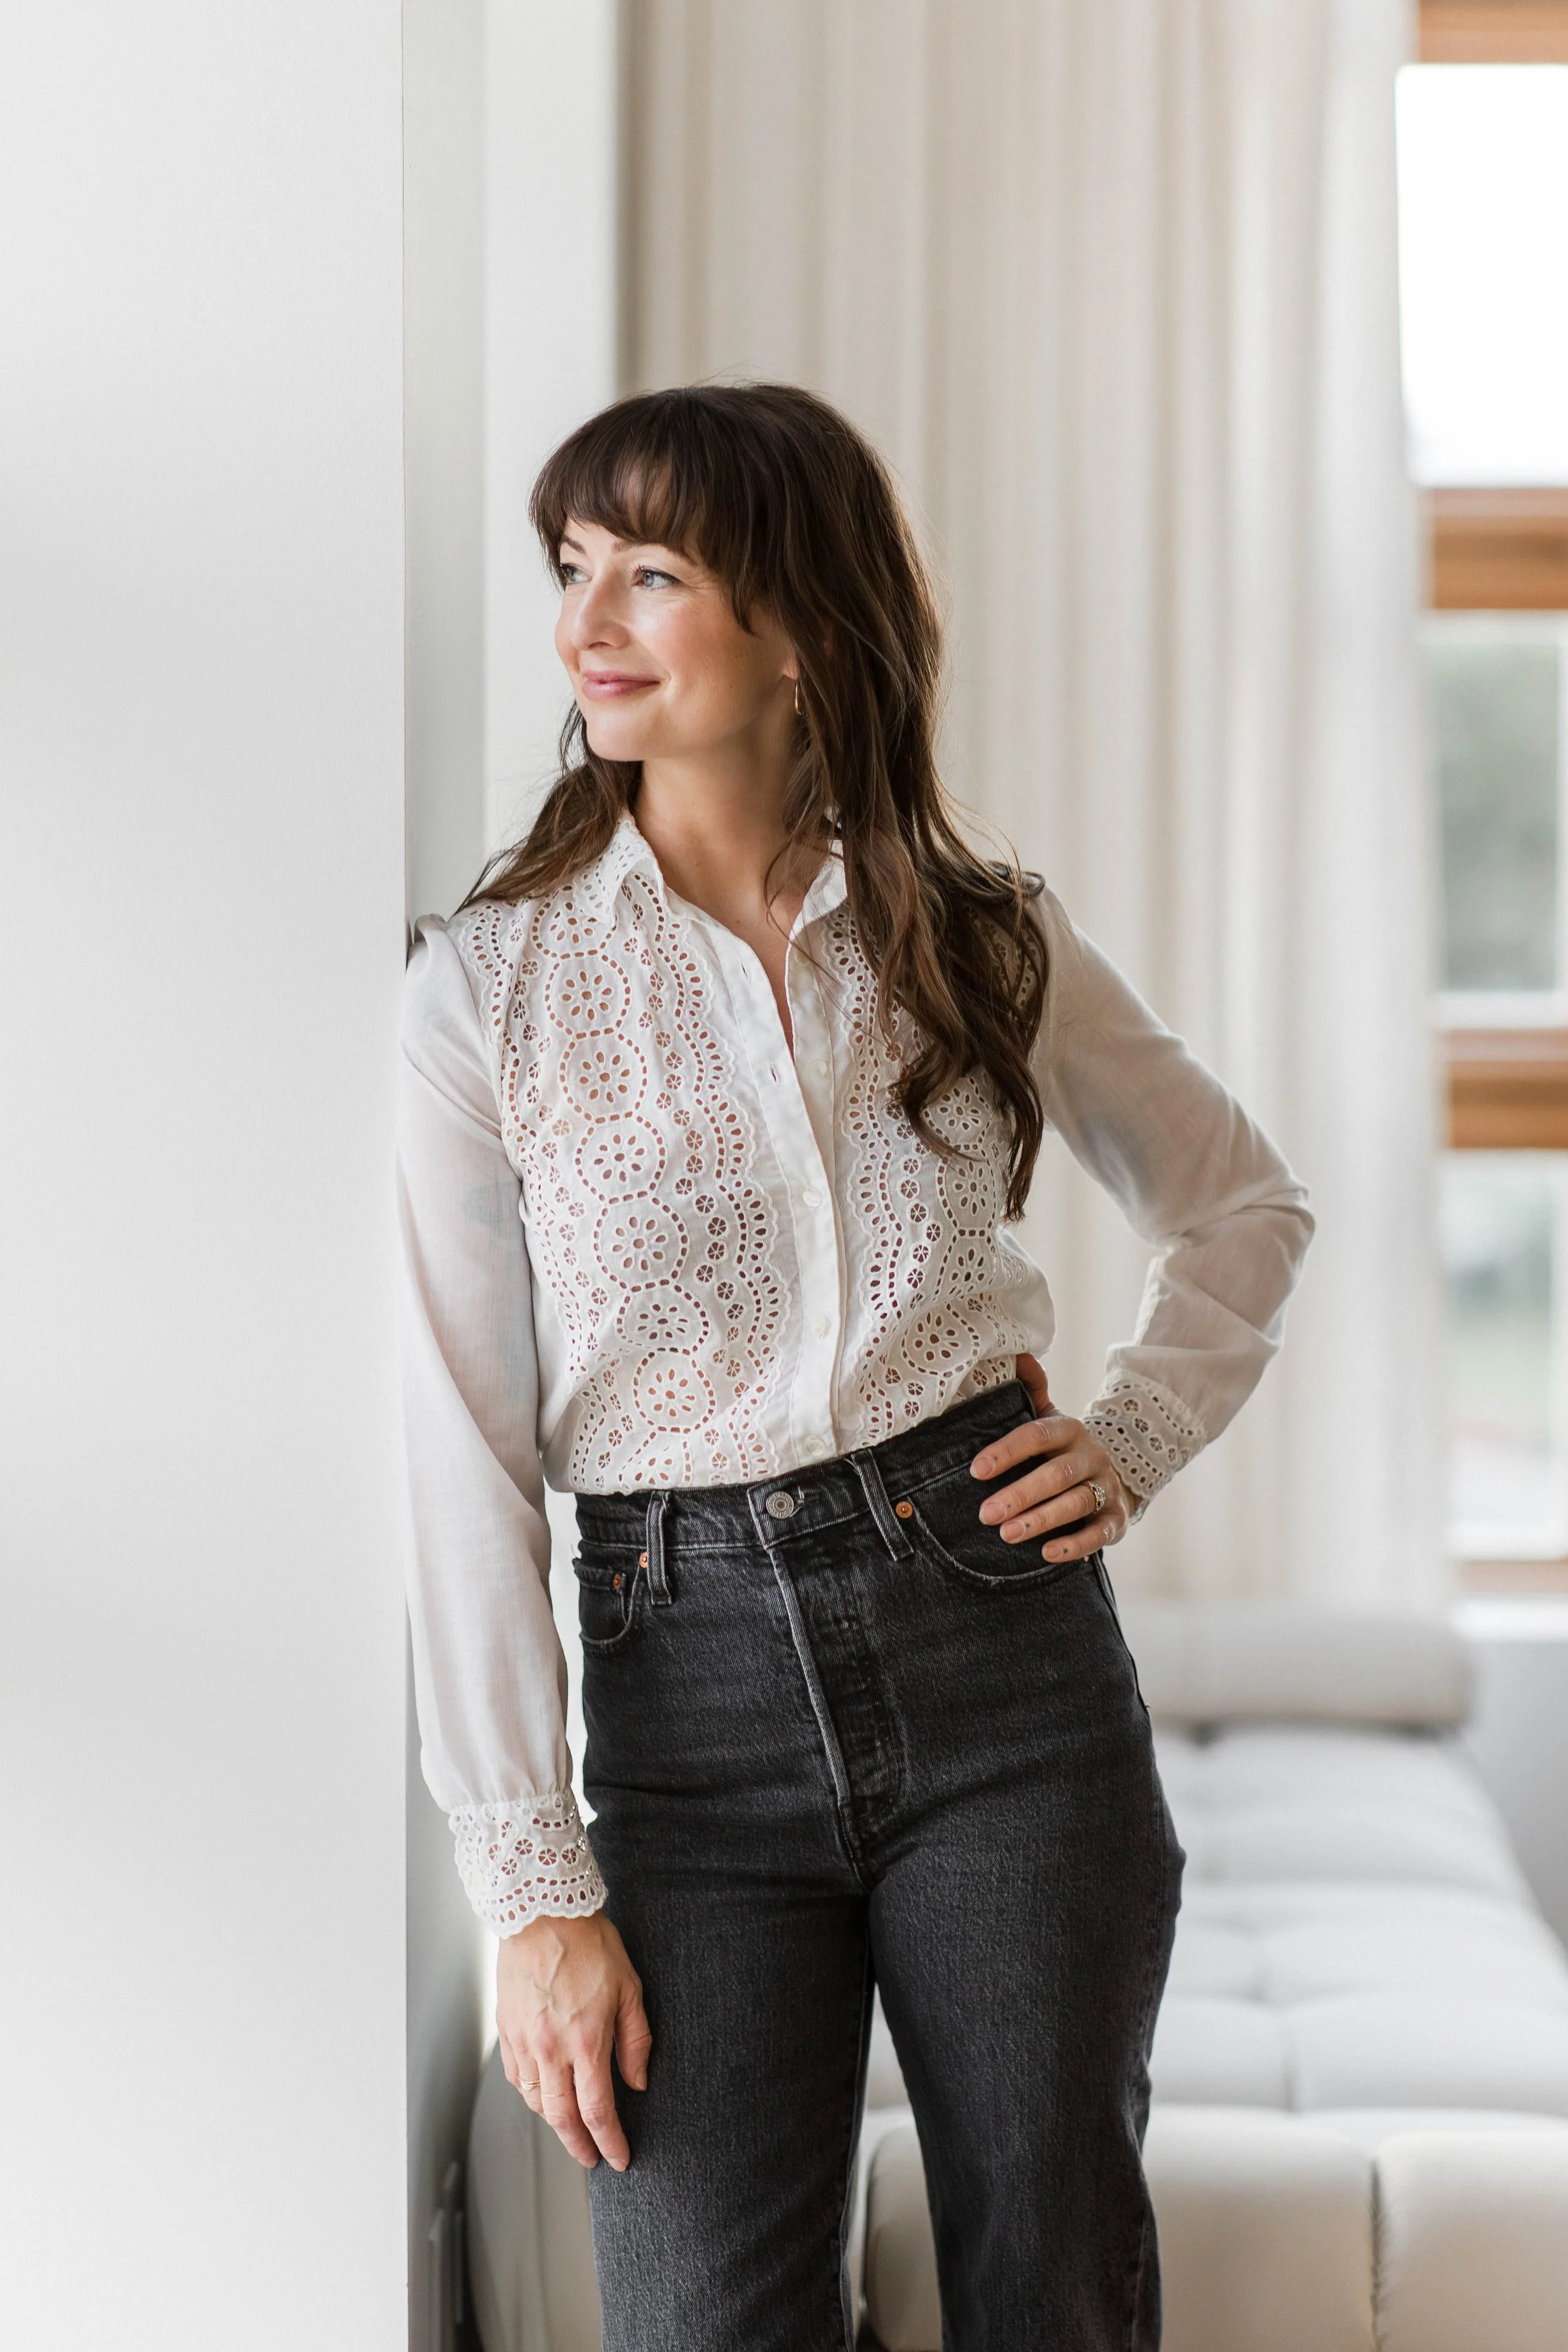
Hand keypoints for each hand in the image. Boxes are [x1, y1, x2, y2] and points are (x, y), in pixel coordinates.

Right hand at [497, 1910, 651, 2170]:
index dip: (609, 2141)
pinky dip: (532, 2095)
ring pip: (536, 2102)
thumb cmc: (589, 1944)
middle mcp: (551, 2049)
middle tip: (591, 2159)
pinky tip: (544, 2093)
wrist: (541, 1913)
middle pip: (562, 2118)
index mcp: (586, 2041)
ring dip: (555, 2123)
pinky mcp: (506, 2030)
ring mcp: (524, 2041)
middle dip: (579, 2146)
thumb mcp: (629, 1987)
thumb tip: (637, 2082)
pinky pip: (517, 2078)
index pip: (598, 2110)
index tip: (619, 2158)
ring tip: (571, 2128)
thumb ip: (636, 2040)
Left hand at [966, 1352, 1135, 1560]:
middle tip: (985, 1514)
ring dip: (1041, 1519)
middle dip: (1020, 1494)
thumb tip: (1018, 1355)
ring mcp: (1107, 1487)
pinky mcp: (1118, 1519)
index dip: (1007, 1451)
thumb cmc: (1062, 1451)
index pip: (1038, 1435)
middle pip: (1057, 1474)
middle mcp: (1091, 1455)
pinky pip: (1099, 1533)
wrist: (1113, 1477)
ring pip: (1076, 1502)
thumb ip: (1032, 1392)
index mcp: (1069, 1429)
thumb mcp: (1049, 1420)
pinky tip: (1046, 1554)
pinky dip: (1073, 1544)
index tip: (976, 1470)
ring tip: (1007, 1534)